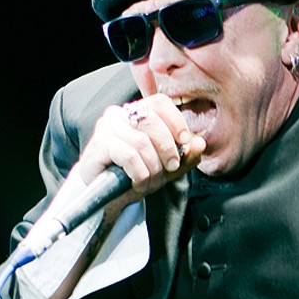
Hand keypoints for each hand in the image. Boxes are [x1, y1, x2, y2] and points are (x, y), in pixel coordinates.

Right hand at [77, 94, 205, 210]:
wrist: (106, 196)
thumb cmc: (135, 175)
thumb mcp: (166, 167)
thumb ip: (185, 156)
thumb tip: (200, 143)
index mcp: (137, 112)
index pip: (160, 102)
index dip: (176, 121)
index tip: (184, 142)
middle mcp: (119, 114)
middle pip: (153, 121)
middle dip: (168, 149)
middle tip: (171, 168)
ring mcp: (106, 128)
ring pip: (142, 142)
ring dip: (153, 168)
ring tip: (151, 182)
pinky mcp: (98, 145)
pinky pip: (129, 156)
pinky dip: (140, 174)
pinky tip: (138, 183)